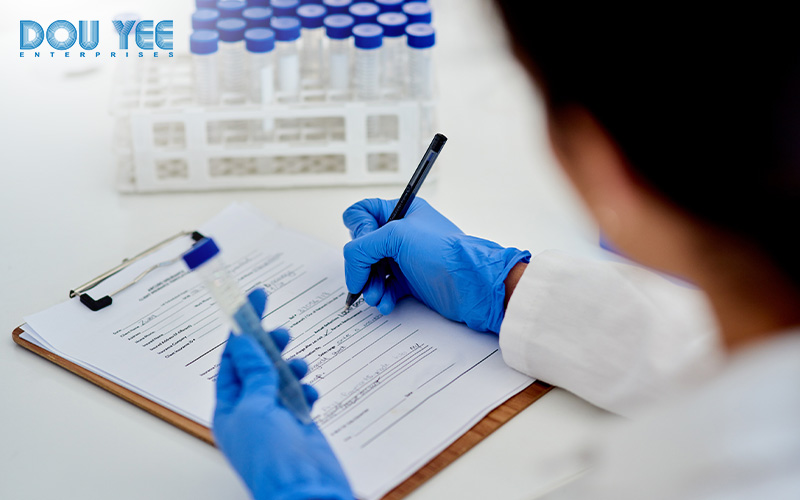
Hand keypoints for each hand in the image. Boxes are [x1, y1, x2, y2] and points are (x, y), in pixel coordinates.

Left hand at [213, 288, 352, 499]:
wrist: (305, 492)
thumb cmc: (272, 460)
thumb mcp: (256, 408)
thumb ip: (253, 373)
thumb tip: (242, 342)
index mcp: (229, 407)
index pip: (233, 358)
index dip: (242, 326)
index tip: (252, 298)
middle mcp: (250, 411)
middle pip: (257, 365)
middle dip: (268, 345)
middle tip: (281, 330)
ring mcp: (275, 418)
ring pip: (280, 378)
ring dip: (289, 367)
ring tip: (297, 364)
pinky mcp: (298, 425)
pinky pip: (300, 396)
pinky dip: (305, 389)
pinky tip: (310, 391)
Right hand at [342, 198, 530, 332]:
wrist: (473, 285)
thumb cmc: (445, 253)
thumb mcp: (397, 237)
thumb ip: (362, 247)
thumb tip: (350, 267)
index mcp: (401, 211)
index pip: (362, 213)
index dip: (357, 231)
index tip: (364, 247)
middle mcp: (401, 233)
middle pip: (362, 247)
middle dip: (360, 267)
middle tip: (364, 280)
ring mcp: (405, 258)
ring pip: (371, 270)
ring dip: (369, 286)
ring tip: (376, 297)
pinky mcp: (410, 281)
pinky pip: (385, 288)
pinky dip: (382, 297)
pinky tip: (386, 304)